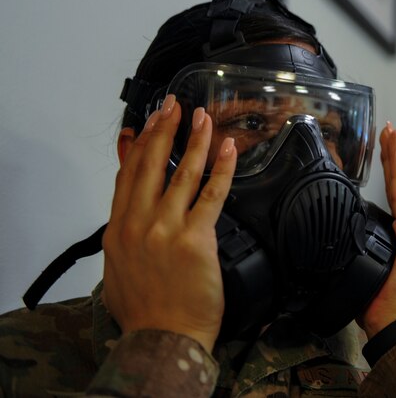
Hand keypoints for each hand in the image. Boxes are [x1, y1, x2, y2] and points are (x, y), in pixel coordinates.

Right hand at [101, 95, 235, 351]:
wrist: (163, 338)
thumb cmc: (144, 310)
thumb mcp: (118, 269)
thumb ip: (121, 240)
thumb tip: (125, 222)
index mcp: (118, 229)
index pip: (126, 176)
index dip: (137, 145)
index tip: (145, 123)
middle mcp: (139, 223)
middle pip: (150, 165)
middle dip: (163, 130)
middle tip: (174, 105)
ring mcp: (166, 228)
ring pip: (181, 174)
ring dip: (193, 141)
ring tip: (203, 118)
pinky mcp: (195, 238)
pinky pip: (212, 194)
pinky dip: (221, 169)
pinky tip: (228, 150)